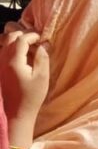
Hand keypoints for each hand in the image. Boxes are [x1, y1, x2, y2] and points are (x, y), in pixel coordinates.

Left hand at [0, 31, 49, 148]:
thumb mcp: (42, 77)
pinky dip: (11, 49)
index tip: (42, 39)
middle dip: (23, 35)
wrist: (15, 113)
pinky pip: (2, 53)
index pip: (20, 39)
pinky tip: (21, 57)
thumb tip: (43, 44)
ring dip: (16, 42)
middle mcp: (2, 61)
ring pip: (4, 44)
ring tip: (28, 48)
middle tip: (35, 41)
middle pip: (9, 38)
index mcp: (13, 62)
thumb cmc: (31, 96)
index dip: (32, 36)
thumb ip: (42, 58)